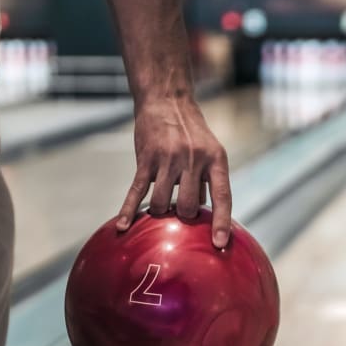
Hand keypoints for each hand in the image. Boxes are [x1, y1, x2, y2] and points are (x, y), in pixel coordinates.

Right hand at [117, 98, 230, 247]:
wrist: (166, 100)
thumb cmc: (192, 131)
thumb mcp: (210, 152)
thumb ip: (209, 182)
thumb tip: (207, 217)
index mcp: (215, 160)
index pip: (222, 197)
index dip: (221, 223)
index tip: (220, 244)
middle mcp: (193, 160)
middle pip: (187, 206)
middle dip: (182, 215)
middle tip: (178, 209)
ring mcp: (168, 159)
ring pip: (161, 202)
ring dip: (159, 211)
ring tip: (160, 206)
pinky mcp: (146, 159)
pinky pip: (137, 191)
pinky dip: (129, 211)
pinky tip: (124, 226)